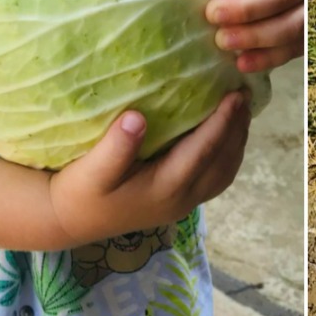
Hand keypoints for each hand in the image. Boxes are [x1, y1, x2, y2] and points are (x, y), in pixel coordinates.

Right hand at [47, 91, 251, 245]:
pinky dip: (228, 154)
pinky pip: (216, 177)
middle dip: (237, 128)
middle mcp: (181, 199)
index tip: (236, 94)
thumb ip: (114, 148)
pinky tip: (226, 133)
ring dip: (237, 141)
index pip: (203, 152)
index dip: (222, 123)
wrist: (68, 221)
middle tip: (246, 94)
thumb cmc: (80, 191)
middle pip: (223, 162)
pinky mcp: (179, 201)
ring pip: (224, 172)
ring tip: (243, 110)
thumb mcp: (91, 171)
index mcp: (164, 189)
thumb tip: (136, 118)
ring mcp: (183, 203)